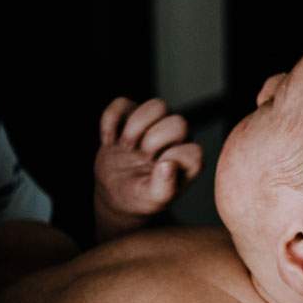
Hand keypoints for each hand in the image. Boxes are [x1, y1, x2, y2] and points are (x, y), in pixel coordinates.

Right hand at [94, 97, 202, 240]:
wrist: (115, 191)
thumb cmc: (141, 196)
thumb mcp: (153, 199)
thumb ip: (165, 187)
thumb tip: (168, 164)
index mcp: (187, 159)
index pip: (193, 150)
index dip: (172, 159)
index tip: (155, 170)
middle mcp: (176, 138)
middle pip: (179, 123)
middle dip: (155, 141)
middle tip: (141, 157)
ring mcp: (154, 123)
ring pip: (157, 105)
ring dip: (137, 126)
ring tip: (126, 146)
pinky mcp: (130, 115)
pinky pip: (122, 103)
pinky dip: (110, 122)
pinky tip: (110, 141)